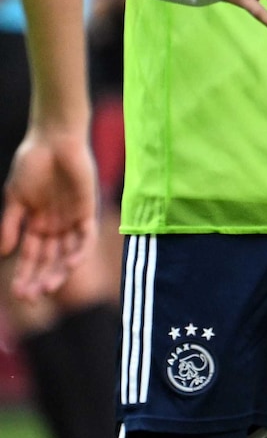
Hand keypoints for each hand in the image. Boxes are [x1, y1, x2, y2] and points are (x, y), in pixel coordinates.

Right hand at [0, 121, 94, 300]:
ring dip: (59, 272)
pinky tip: (70, 265)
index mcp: (38, 225)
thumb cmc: (32, 165)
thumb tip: (4, 254)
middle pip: (50, 260)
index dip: (26, 275)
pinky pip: (86, 237)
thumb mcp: (15, 199)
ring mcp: (73, 219)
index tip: (18, 294)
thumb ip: (11, 225)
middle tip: (31, 297)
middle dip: (40, 279)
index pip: (32, 257)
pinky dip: (79, 251)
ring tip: (48, 288)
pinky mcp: (88, 210)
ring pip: (68, 254)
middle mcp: (57, 226)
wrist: (52, 140)